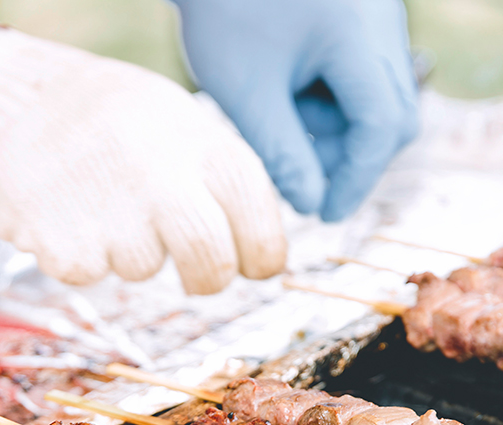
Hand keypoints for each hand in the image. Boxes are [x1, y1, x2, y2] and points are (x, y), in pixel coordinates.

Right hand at [0, 28, 285, 293]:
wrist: (1, 97)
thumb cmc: (96, 113)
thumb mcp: (171, 117)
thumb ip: (213, 174)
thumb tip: (252, 242)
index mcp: (200, 144)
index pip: (259, 224)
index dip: (263, 257)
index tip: (253, 266)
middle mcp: (164, 182)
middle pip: (212, 268)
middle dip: (208, 279)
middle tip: (196, 276)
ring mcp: (114, 219)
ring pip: (143, 269)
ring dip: (127, 250)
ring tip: (98, 201)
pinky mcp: (67, 251)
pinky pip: (90, 274)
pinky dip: (79, 253)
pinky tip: (64, 213)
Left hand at [173, 0, 417, 221]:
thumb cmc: (221, 15)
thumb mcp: (247, 95)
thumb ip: (283, 154)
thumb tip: (313, 206)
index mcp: (357, 33)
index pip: (382, 125)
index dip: (356, 178)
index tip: (325, 213)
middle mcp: (382, 19)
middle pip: (394, 115)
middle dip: (349, 158)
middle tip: (300, 179)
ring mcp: (378, 15)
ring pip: (380, 99)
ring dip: (337, 131)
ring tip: (280, 123)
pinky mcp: (363, 18)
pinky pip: (364, 77)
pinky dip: (332, 104)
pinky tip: (290, 101)